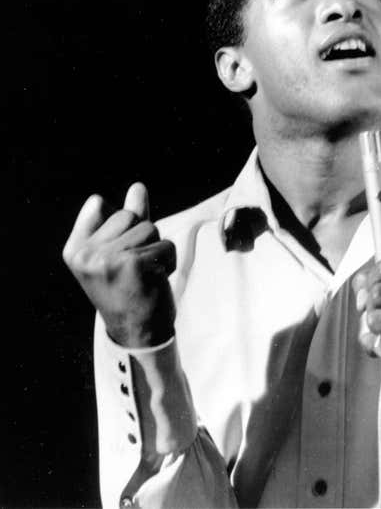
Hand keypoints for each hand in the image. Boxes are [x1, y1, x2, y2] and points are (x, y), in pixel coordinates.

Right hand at [62, 183, 175, 347]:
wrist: (138, 333)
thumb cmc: (129, 288)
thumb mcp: (120, 250)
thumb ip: (128, 218)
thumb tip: (138, 187)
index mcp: (74, 249)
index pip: (99, 204)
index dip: (118, 224)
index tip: (115, 255)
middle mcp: (85, 254)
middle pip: (129, 215)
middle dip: (141, 237)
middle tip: (133, 269)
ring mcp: (108, 259)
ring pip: (150, 228)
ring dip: (156, 249)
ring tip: (144, 274)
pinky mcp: (134, 265)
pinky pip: (165, 245)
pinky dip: (168, 261)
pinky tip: (155, 280)